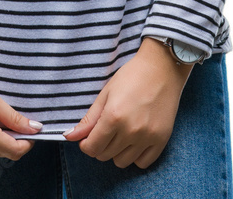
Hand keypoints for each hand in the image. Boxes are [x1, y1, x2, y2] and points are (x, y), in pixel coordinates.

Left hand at [62, 40, 192, 168]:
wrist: (162, 68)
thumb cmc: (132, 76)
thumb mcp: (106, 93)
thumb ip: (89, 118)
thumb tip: (69, 137)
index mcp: (113, 116)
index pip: (92, 148)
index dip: (86, 144)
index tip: (87, 138)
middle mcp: (131, 131)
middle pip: (105, 155)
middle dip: (100, 146)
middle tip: (104, 131)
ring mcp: (147, 137)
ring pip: (122, 162)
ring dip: (116, 152)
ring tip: (120, 134)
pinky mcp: (161, 140)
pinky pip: (142, 163)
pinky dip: (135, 156)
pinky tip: (134, 140)